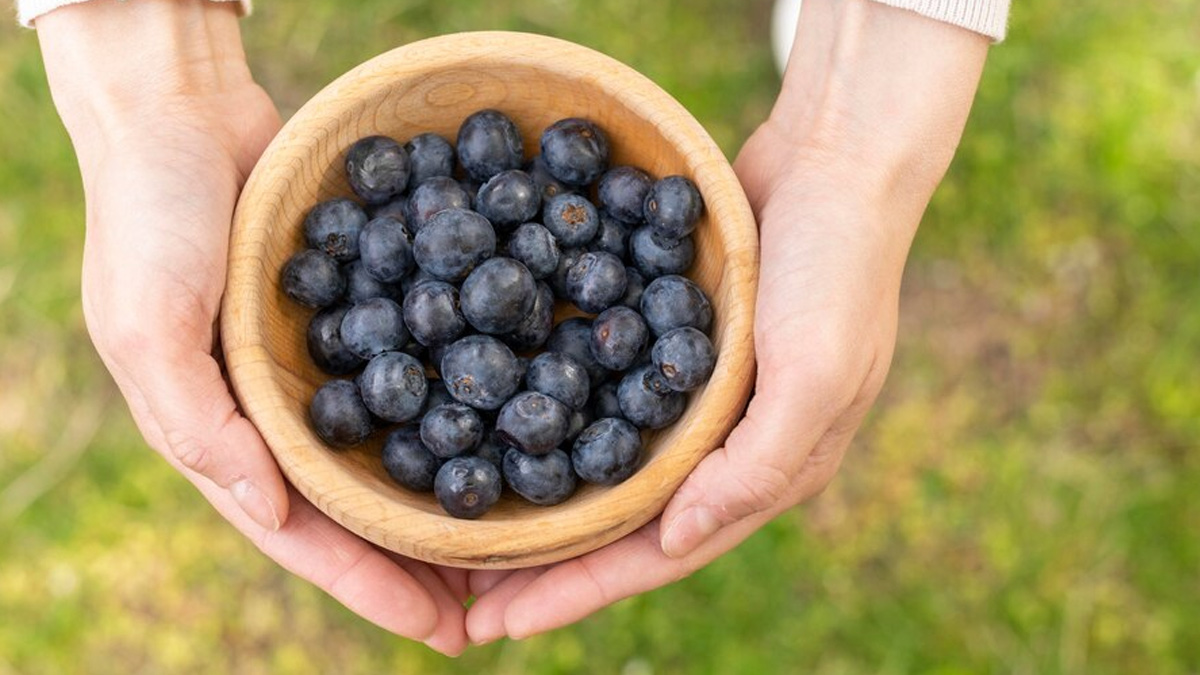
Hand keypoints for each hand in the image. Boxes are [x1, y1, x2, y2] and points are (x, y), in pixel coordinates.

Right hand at [37, 0, 467, 653]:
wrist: (181, 114)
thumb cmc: (148, 216)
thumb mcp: (147, 323)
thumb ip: (196, 422)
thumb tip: (269, 511)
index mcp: (230, 434)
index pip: (308, 533)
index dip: (372, 586)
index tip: (443, 631)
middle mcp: (283, 412)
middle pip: (365, 507)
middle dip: (426, 562)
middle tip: (502, 606)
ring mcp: (326, 365)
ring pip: (399, 449)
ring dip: (452, 496)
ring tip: (519, 541)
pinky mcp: (361, 310)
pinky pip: (417, 368)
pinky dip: (460, 400)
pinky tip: (514, 420)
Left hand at [464, 0, 988, 641]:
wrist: (836, 160)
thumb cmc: (837, 269)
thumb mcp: (814, 374)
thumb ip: (754, 466)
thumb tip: (677, 540)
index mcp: (763, 469)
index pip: (659, 551)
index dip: (581, 591)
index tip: (502, 624)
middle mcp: (724, 445)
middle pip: (623, 523)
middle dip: (548, 564)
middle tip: (465, 595)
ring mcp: (697, 397)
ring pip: (606, 467)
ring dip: (544, 502)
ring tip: (472, 531)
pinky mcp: (672, 346)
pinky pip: (604, 396)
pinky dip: (556, 419)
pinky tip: (504, 423)